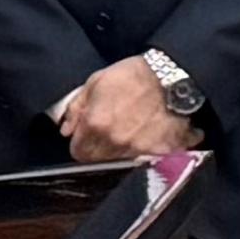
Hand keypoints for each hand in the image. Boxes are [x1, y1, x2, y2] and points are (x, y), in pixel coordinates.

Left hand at [53, 55, 198, 162]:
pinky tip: (151, 139)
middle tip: (110, 135)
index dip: (81, 145)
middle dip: (100, 151)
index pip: (79, 153)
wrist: (173, 76)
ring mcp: (139, 151)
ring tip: (132, 134)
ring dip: (122, 152)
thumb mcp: (96, 82)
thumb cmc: (133, 75)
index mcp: (96, 124)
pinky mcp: (161, 154)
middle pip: (99, 161)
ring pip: (121, 163)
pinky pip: (150, 162)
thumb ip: (76, 108)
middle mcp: (115, 142)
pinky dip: (149, 154)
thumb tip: (65, 131)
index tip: (88, 138)